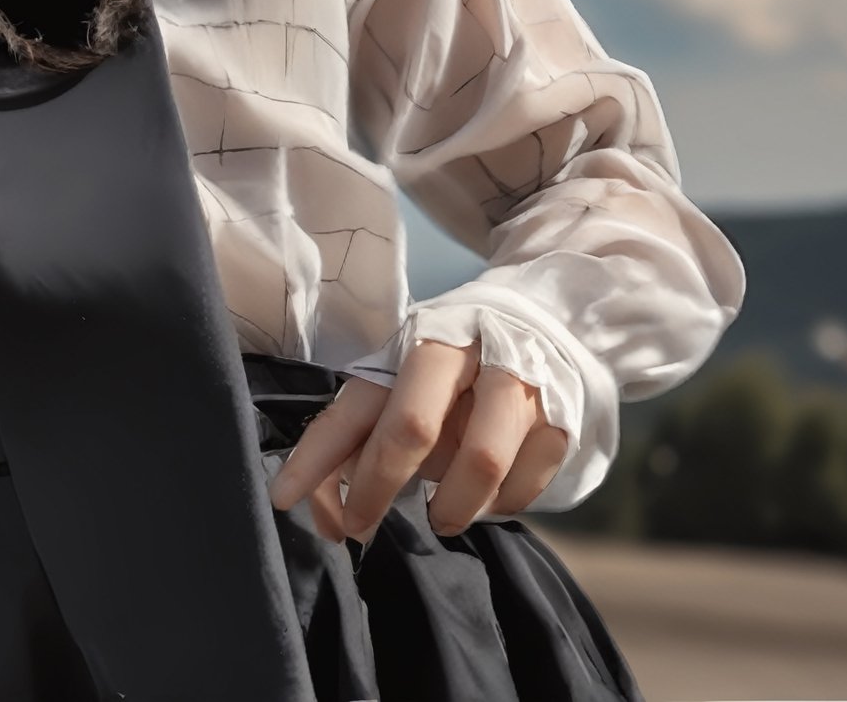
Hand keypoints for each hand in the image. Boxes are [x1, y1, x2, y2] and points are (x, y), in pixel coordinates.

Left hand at [267, 339, 568, 541]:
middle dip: (379, 486)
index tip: (284, 497)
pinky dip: (501, 504)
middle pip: (413, 427)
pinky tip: (488, 498)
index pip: (355, 404)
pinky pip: (525, 482)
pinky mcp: (562, 416)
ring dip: (452, 504)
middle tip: (360, 525)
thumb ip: (361, 444)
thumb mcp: (402, 385)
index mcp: (413, 344)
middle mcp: (463, 355)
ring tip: (441, 514)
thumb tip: (328, 516)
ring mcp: (518, 383)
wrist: (548, 320)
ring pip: (478, 461)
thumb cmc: (455, 369)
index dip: (317, 455)